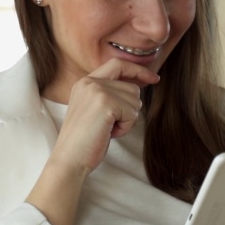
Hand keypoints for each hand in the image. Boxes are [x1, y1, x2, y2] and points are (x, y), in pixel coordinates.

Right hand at [50, 59, 159, 174]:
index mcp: (85, 82)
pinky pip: (133, 113)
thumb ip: (109, 94)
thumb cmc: (85, 141)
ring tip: (107, 129)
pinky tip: (109, 133)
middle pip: (132, 87)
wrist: (70, 159)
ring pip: (135, 100)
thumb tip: (138, 85)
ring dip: (127, 120)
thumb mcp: (95, 110)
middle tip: (111, 125)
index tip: (154, 78)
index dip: (138, 70)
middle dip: (130, 109)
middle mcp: (89, 82)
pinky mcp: (105, 103)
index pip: (118, 64)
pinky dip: (126, 127)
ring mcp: (97, 90)